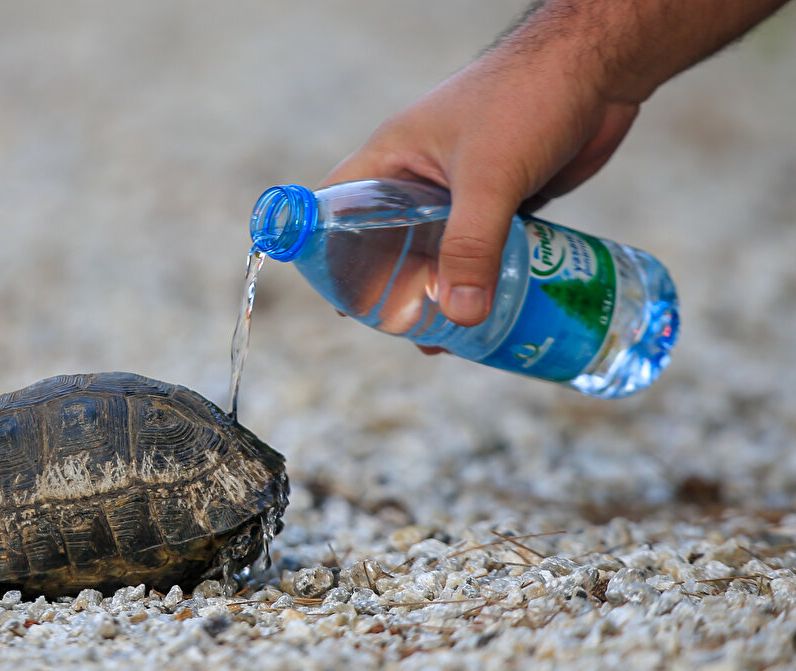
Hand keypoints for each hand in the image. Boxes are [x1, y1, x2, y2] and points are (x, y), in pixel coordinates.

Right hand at [322, 48, 638, 326]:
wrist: (600, 67)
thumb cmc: (528, 98)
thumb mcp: (490, 178)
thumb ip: (472, 247)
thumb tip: (460, 317)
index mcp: (395, 157)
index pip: (340, 208)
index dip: (332, 253)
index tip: (343, 302)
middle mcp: (422, 174)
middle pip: (393, 242)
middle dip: (398, 288)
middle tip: (406, 332)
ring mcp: (465, 188)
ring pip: (442, 251)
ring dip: (446, 291)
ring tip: (448, 340)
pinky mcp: (506, 199)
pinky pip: (485, 249)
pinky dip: (486, 278)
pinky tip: (492, 313)